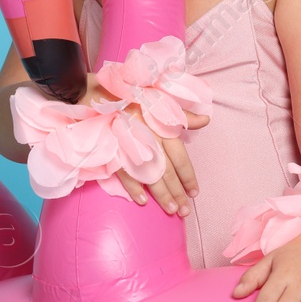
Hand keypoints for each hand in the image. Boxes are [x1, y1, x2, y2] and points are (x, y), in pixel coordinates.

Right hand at [80, 74, 207, 215]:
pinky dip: (133, 187)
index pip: (179, 156)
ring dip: (160, 194)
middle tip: (184, 210)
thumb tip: (205, 120)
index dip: (188, 176)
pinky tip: (142, 200)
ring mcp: (128, 145)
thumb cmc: (131, 94)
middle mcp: (148, 137)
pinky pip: (124, 172)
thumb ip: (182, 114)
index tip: (194, 192)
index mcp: (160, 126)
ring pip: (149, 174)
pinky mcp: (111, 149)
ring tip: (171, 210)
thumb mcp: (159, 99)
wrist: (94, 91)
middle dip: (177, 192)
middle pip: (167, 170)